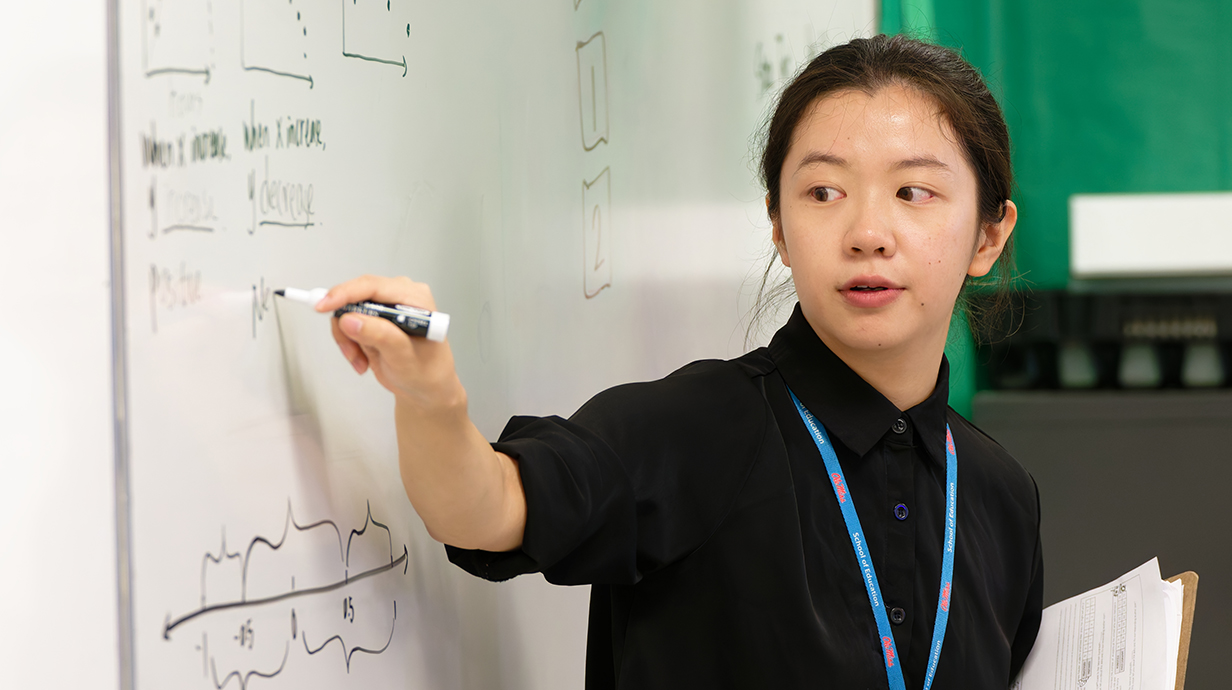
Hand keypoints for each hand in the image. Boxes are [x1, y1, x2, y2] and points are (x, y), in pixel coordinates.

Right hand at [316, 275, 462, 408]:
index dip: (345, 293)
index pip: (373, 286)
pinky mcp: (374, 317)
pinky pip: (347, 322)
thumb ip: (380, 336)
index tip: (323, 306)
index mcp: (414, 298)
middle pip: (356, 297)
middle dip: (347, 327)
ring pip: (347, 312)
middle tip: (350, 352)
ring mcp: (386, 306)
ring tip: (361, 362)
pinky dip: (349, 343)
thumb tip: (351, 319)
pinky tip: (363, 359)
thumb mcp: (404, 358)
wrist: (424, 387)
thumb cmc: (425, 372)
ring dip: (348, 340)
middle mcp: (400, 296)